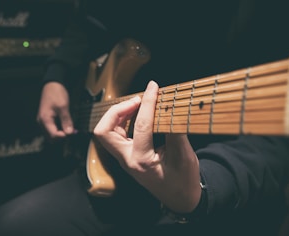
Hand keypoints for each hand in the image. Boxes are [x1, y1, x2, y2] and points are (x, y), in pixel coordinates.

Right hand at [37, 82, 74, 139]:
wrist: (52, 84)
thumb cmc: (56, 93)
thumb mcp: (63, 107)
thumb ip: (66, 121)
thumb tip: (70, 133)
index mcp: (45, 120)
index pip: (54, 135)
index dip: (64, 136)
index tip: (74, 132)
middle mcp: (42, 122)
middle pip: (52, 137)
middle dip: (63, 136)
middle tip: (73, 131)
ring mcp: (43, 121)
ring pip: (52, 134)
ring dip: (61, 133)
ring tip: (71, 128)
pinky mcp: (46, 119)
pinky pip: (52, 129)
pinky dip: (60, 129)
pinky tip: (67, 125)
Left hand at [94, 81, 200, 212]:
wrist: (180, 199)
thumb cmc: (183, 181)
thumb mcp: (185, 157)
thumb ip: (175, 132)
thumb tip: (168, 107)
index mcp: (141, 160)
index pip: (141, 125)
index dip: (148, 102)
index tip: (153, 87)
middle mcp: (127, 160)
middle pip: (104, 132)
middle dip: (117, 111)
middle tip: (137, 100)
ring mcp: (124, 159)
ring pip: (106, 133)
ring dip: (118, 115)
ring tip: (137, 104)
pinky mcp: (127, 156)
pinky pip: (116, 135)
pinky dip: (122, 121)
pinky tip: (137, 115)